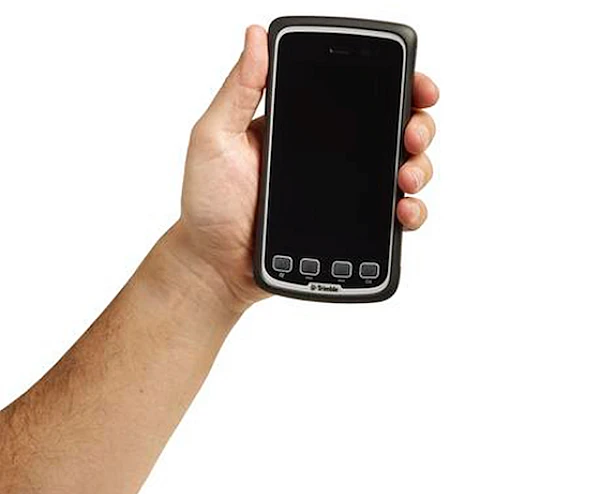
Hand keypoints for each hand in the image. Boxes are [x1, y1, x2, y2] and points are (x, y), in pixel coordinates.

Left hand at [169, 25, 438, 310]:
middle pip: (392, 130)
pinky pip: (391, 218)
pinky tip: (404, 211)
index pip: (359, 96)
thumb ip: (238, 90)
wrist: (215, 264)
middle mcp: (331, 156)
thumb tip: (256, 36)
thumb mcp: (214, 138)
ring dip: (419, 167)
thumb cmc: (209, 203)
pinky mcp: (350, 228)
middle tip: (412, 135)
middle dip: (418, 125)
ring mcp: (344, 192)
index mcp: (304, 127)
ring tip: (406, 177)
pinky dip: (411, 212)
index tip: (416, 85)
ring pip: (401, 170)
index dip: (396, 86)